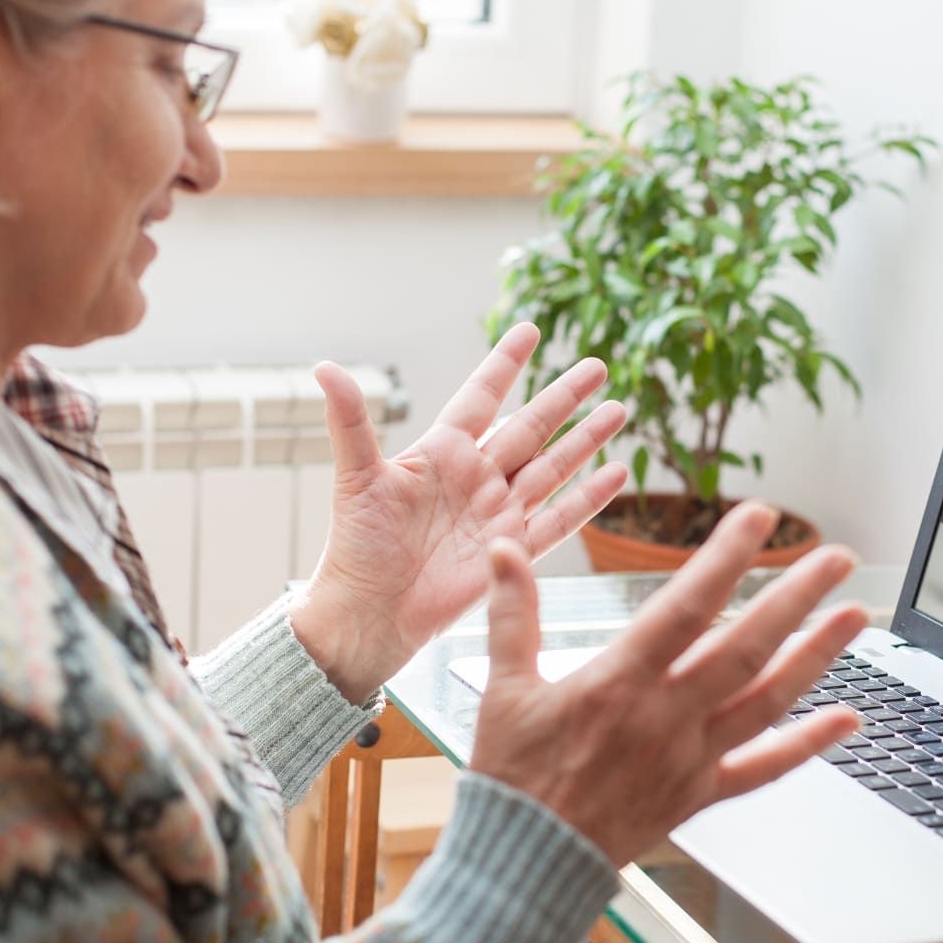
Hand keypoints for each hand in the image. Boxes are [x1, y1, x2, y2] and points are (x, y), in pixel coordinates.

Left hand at [288, 324, 628, 699]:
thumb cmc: (356, 547)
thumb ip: (351, 420)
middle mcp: (476, 477)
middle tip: (597, 365)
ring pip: (552, 466)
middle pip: (531, 426)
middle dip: (564, 396)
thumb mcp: (356, 477)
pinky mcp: (513, 550)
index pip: (481, 397)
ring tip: (619, 408)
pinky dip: (588, 498)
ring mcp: (498, 513)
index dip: (505, 364)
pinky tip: (615, 473)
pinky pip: (559, 519)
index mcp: (442, 452)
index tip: (530, 330)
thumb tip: (324, 367)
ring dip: (585, 439)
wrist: (370, 613)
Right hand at [470, 503, 866, 866]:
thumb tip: (504, 550)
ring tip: (853, 616)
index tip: (758, 519)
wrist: (526, 863)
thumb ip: (512, 614)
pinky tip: (846, 719)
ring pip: (766, 701)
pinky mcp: (699, 795)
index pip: (684, 608)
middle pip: (743, 649)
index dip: (725, 559)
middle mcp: (663, 718)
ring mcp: (689, 759)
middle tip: (835, 557)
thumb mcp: (501, 688)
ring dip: (815, 657)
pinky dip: (807, 745)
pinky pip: (763, 770)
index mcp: (617, 683)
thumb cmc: (513, 777)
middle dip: (794, 598)